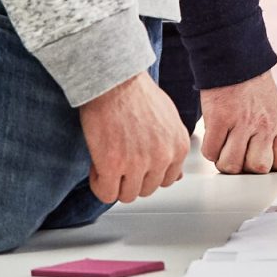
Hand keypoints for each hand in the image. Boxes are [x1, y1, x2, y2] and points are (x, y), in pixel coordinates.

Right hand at [77, 71, 189, 203]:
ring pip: (127, 195)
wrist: (114, 81)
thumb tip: (175, 177)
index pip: (167, 181)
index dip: (147, 173)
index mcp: (179, 146)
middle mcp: (163, 157)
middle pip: (146, 190)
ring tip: (107, 160)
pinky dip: (99, 184)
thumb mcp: (168, 120)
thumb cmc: (137, 95)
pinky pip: (106, 194)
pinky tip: (97, 166)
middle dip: (130, 179)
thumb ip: (172, 149)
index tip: (136, 161)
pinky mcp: (112, 164)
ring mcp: (138, 163)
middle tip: (119, 159)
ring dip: (115, 183)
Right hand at [200, 69, 276, 174]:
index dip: (269, 167)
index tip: (258, 161)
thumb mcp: (273, 110)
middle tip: (238, 153)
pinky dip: (210, 149)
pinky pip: (211, 151)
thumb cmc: (253, 87)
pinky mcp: (219, 119)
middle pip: (258, 168)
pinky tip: (214, 137)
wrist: (235, 60)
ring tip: (223, 146)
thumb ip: (271, 136)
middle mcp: (264, 126)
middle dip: (245, 166)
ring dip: (223, 160)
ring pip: (231, 164)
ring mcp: (242, 123)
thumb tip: (262, 164)